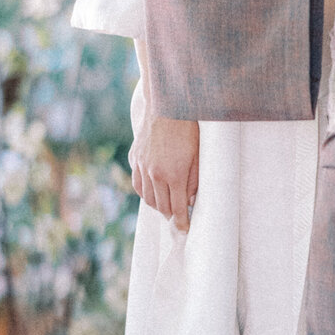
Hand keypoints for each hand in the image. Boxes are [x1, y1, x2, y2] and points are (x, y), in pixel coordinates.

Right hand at [130, 113, 199, 231]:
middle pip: (160, 205)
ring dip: (157, 205)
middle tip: (177, 218)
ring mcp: (142, 166)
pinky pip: (137, 183)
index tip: (185, 230)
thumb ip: (195, 180)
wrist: (167, 104)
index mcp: (173, 175)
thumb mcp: (199, 156)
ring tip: (166, 206)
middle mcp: (154, 173)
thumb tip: (191, 199)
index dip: (181, 221)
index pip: (177, 207)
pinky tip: (152, 191)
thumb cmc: (190, 129)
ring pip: (146, 196)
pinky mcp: (135, 157)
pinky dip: (144, 192)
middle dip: (170, 215)